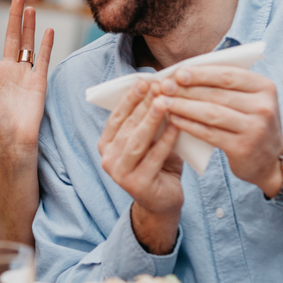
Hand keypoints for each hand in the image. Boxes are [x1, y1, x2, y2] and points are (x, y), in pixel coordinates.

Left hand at [0, 0, 53, 152]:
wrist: (15, 139)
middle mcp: (8, 69)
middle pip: (11, 36)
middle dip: (13, 16)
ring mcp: (24, 73)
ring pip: (27, 43)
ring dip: (29, 25)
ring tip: (30, 7)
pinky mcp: (38, 81)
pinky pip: (43, 58)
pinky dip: (46, 44)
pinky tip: (48, 30)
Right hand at [98, 81, 184, 223]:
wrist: (163, 202)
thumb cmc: (158, 165)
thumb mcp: (150, 140)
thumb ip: (149, 121)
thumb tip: (160, 89)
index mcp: (106, 145)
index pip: (116, 117)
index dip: (129, 99)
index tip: (144, 81)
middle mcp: (108, 159)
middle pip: (127, 127)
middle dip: (143, 105)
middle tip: (158, 87)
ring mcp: (120, 174)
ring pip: (137, 142)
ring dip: (151, 120)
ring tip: (165, 102)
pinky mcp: (137, 186)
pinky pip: (153, 158)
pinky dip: (166, 140)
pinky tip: (176, 126)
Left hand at [155, 65, 282, 196]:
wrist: (269, 160)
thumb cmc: (250, 122)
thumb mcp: (249, 99)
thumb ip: (225, 84)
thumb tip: (184, 72)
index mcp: (265, 87)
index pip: (228, 75)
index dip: (201, 73)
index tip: (178, 73)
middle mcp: (263, 107)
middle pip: (217, 94)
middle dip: (187, 89)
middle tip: (164, 87)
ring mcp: (255, 129)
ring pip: (211, 113)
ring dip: (184, 106)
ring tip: (164, 102)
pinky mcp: (243, 148)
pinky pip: (209, 133)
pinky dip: (189, 125)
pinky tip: (174, 120)